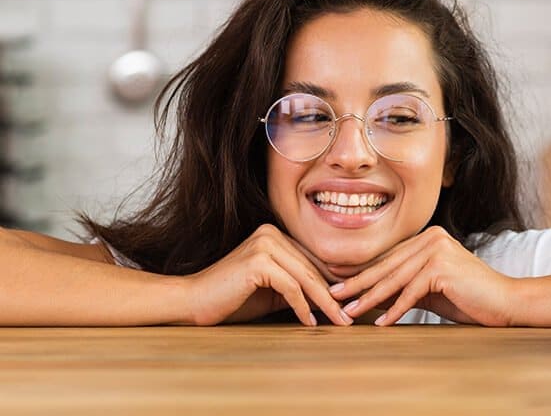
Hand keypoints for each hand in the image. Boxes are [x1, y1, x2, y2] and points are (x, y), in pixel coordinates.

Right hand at [183, 224, 350, 326]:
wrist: (193, 302)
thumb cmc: (233, 298)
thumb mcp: (274, 292)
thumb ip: (300, 289)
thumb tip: (334, 300)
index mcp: (276, 235)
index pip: (313, 260)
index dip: (333, 283)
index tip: (349, 303)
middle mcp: (272, 234)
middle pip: (312, 268)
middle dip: (334, 295)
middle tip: (350, 316)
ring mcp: (264, 244)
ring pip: (305, 277)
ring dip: (325, 303)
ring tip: (339, 321)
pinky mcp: (258, 261)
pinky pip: (290, 287)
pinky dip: (302, 306)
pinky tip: (309, 323)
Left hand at [329, 226, 515, 325]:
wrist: (505, 302)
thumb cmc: (468, 298)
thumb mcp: (429, 291)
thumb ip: (403, 287)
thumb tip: (368, 296)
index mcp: (428, 237)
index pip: (389, 257)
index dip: (362, 271)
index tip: (337, 281)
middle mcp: (431, 237)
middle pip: (388, 265)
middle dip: (358, 283)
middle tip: (332, 295)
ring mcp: (437, 249)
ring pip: (395, 279)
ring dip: (369, 298)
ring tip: (349, 312)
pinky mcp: (442, 267)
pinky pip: (412, 292)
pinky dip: (395, 310)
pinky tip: (381, 324)